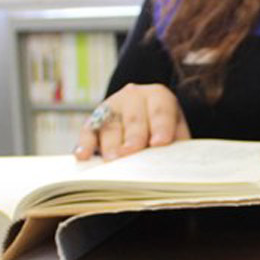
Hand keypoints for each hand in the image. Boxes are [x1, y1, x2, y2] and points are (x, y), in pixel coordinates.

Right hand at [73, 83, 189, 160]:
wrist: (143, 115)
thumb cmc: (163, 128)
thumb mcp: (176, 129)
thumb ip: (177, 142)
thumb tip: (175, 162)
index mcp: (158, 97)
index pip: (160, 111)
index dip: (160, 127)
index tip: (158, 143)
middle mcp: (133, 97)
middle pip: (134, 119)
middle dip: (132, 137)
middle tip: (130, 153)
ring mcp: (111, 107)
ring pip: (110, 127)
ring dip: (110, 145)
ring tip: (111, 161)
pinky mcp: (93, 120)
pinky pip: (87, 132)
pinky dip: (84, 144)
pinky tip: (83, 156)